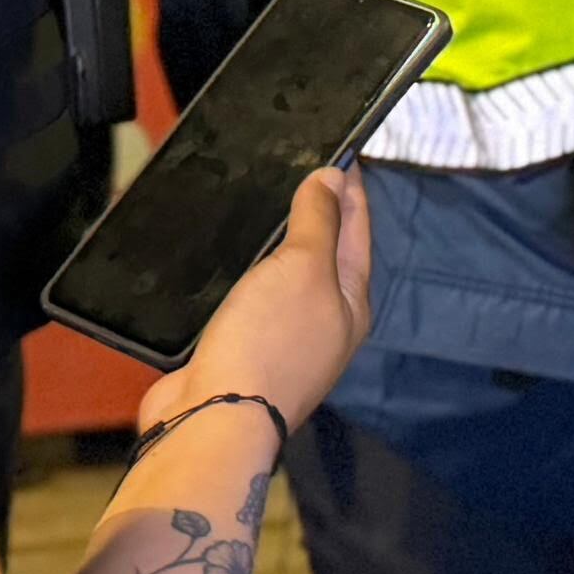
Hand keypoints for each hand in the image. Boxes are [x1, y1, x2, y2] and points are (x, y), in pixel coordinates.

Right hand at [142, 164, 372, 435]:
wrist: (217, 419)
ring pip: (286, 280)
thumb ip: (318, 222)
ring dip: (279, 247)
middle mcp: (325, 325)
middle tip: (303, 173)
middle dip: (317, 216)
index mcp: (351, 303)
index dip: (350, 191)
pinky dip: (247, 276)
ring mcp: (285, 342)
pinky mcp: (244, 353)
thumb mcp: (304, 266)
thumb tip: (332, 179)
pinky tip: (230, 263)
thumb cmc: (271, 342)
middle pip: (325, 257)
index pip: (357, 231)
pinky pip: (252, 301)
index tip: (343, 155)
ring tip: (265, 210)